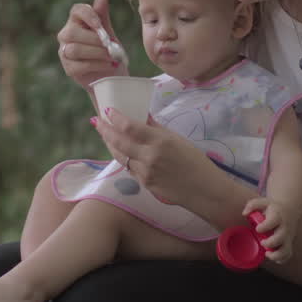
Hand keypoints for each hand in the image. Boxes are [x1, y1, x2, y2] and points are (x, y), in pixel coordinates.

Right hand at [57, 0, 125, 89]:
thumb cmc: (108, 50)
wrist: (112, 75)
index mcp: (76, 21)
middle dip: (95, 40)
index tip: (101, 25)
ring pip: (75, 49)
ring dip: (97, 53)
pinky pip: (79, 65)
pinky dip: (96, 65)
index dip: (88, 15)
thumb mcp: (108, 32)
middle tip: (111, 46)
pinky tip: (108, 65)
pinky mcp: (68, 68)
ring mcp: (64, 52)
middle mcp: (66, 35)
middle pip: (73, 32)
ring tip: (112, 57)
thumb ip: (103, 16)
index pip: (76, 10)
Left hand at [93, 108, 214, 206]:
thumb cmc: (196, 162)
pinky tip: (122, 151)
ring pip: (120, 156)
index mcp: (160, 141)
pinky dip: (124, 158)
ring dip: (111, 144)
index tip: (107, 110)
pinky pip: (129, 168)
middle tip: (96, 121)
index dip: (115, 118)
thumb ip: (157, 129)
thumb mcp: (178, 140)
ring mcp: (144, 172)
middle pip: (118, 142)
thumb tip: (143, 116)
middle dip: (104, 130)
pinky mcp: (144, 184)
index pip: (129, 127)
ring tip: (105, 134)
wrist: (204, 191)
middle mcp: (149, 157)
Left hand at [242, 196, 296, 263]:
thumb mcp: (263, 202)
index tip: (258, 229)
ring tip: (267, 254)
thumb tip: (244, 213)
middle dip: (270, 243)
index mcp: (277, 216)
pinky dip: (281, 259)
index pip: (273, 221)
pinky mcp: (288, 243)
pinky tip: (271, 256)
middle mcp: (284, 227)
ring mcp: (287, 237)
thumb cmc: (273, 208)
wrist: (290, 209)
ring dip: (276, 255)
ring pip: (286, 250)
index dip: (265, 226)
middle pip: (280, 238)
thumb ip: (252, 205)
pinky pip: (288, 254)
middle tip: (262, 242)